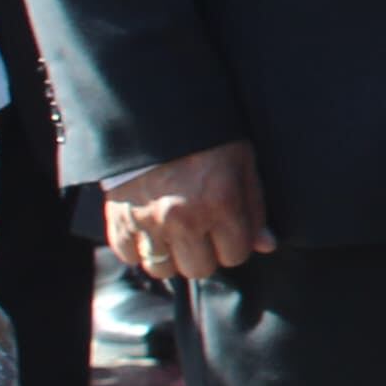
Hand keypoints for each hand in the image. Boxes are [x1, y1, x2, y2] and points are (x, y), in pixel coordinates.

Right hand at [104, 141, 271, 282]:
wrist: (152, 115)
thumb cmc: (206, 136)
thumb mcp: (242, 162)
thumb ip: (255, 207)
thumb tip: (266, 246)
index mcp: (221, 203)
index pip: (235, 255)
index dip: (234, 244)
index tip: (228, 231)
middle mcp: (184, 219)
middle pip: (199, 268)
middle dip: (204, 253)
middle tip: (201, 231)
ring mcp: (148, 222)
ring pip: (162, 269)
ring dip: (170, 255)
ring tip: (173, 232)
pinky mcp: (119, 220)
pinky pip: (129, 256)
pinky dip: (138, 247)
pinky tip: (148, 228)